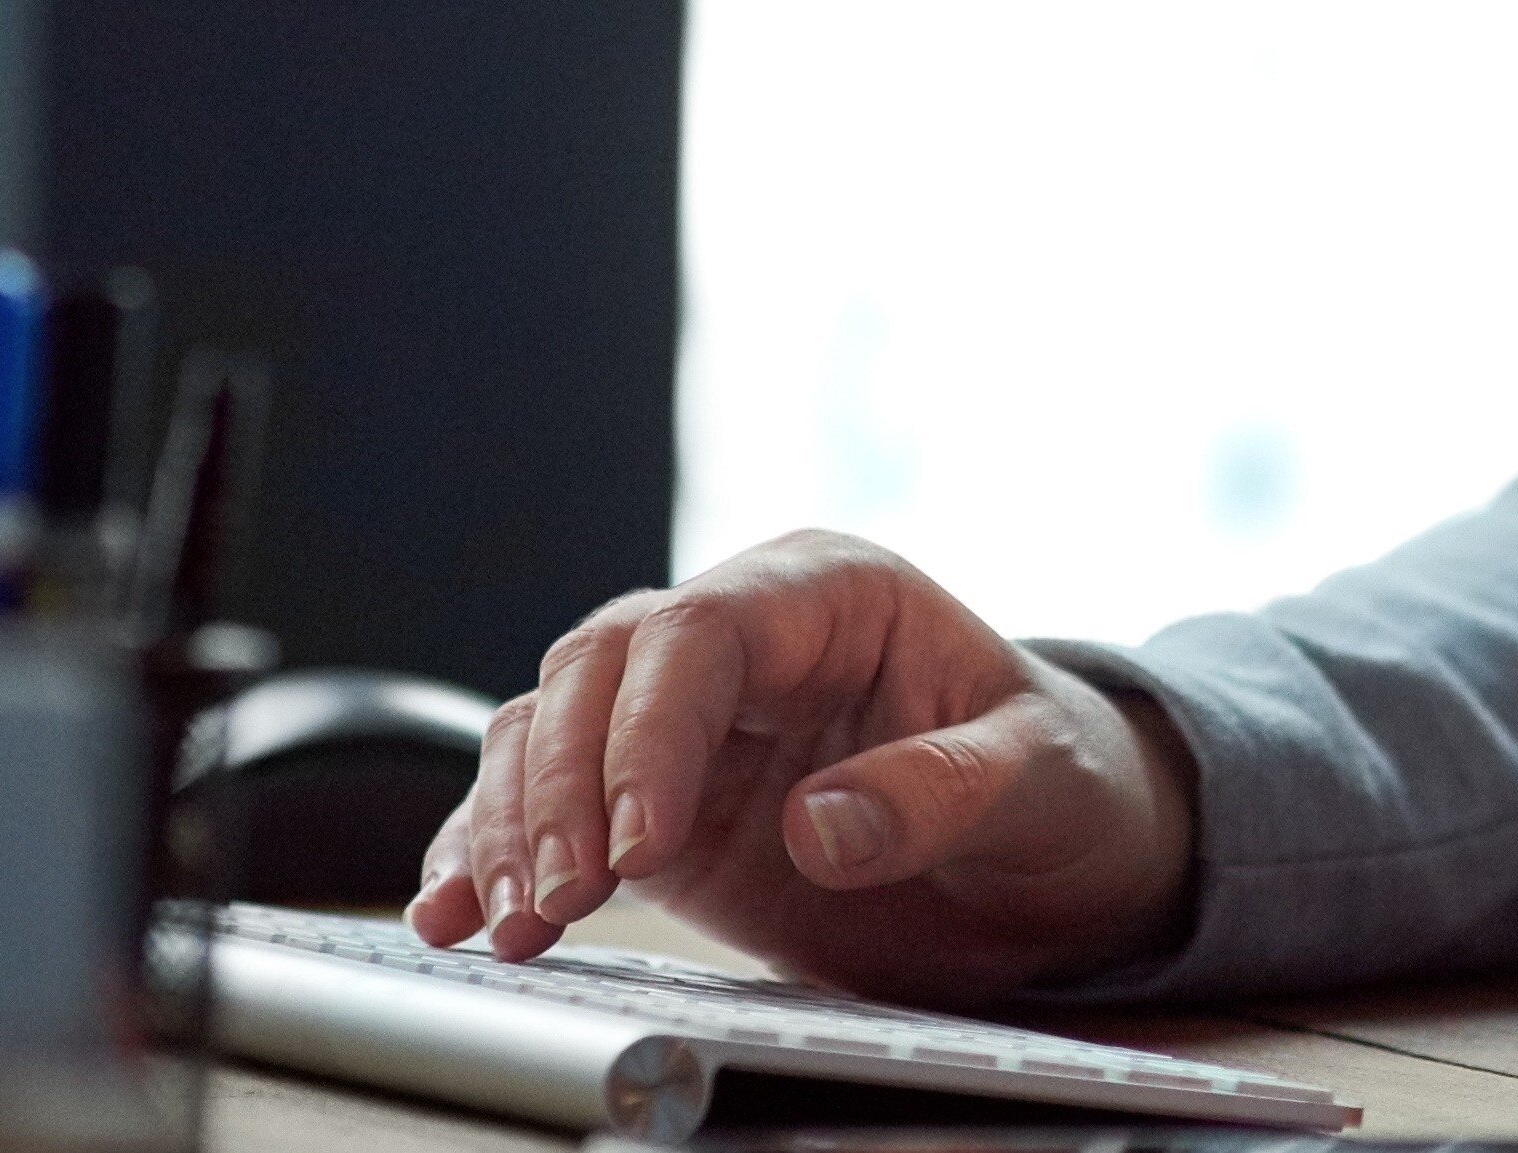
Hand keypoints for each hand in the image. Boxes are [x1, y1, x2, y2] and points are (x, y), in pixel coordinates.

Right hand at [406, 528, 1200, 1005]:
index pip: (698, 631)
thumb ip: (942, 793)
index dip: (651, 731)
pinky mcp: (652, 805)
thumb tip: (825, 823)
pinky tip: (457, 913)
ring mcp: (684, 724)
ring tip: (505, 924)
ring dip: (510, 825)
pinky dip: (491, 853)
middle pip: (598, 671)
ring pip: (546, 730)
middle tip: (560, 896)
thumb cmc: (1060, 785)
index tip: (639, 843)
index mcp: (828, 593)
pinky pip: (543, 804)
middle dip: (561, 786)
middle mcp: (737, 641)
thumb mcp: (1042, 781)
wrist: (1054, 856)